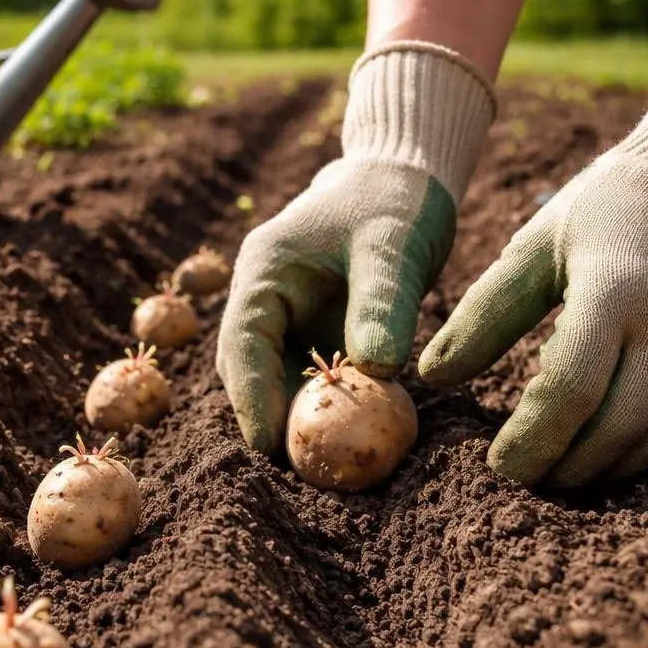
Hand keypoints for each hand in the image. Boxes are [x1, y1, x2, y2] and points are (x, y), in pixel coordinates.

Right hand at [216, 42, 496, 451]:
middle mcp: (264, 299)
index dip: (250, 397)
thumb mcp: (392, 247)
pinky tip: (355, 436)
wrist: (404, 178)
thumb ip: (382, 305)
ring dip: (298, 418)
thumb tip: (375, 370)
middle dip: (270, 419)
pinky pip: (309, 379)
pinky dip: (326, 407)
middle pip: (249, 371)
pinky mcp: (313, 333)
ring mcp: (287, 319)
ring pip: (277, 380)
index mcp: (264, 272)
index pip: (242, 343)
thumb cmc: (395, 201)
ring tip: (329, 464)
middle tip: (304, 469)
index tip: (268, 444)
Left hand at [419, 28, 647, 486]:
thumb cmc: (602, 213)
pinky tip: (611, 454)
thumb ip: (484, 313)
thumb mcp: (535, 248)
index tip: (498, 464)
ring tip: (563, 475)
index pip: (569, 392)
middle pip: (616, 426)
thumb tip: (430, 376)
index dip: (532, 440)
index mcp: (616, 289)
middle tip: (528, 482)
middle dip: (567, 467)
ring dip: (608, 470)